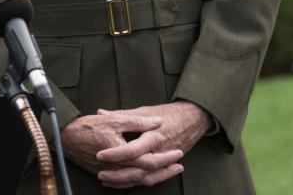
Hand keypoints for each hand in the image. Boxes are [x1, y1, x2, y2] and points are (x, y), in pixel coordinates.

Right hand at [60, 110, 183, 183]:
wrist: (63, 137)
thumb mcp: (114, 119)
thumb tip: (156, 122)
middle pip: (147, 176)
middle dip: (165, 172)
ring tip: (166, 172)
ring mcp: (110, 174)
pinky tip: (141, 177)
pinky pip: (124, 183)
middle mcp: (118, 168)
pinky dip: (136, 182)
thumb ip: (137, 121)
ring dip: (154, 178)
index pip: (151, 161)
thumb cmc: (87, 127)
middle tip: (178, 167)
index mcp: (123, 155)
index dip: (167, 158)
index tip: (178, 153)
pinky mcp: (103, 174)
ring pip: (136, 182)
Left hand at [94, 101, 211, 187]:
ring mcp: (164, 161)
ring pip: (145, 179)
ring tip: (106, 180)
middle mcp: (160, 152)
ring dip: (125, 182)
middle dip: (118, 176)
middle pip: (139, 171)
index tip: (100, 154)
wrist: (193, 119)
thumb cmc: (168, 113)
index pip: (133, 150)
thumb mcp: (145, 110)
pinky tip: (121, 181)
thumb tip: (100, 112)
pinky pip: (151, 178)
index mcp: (154, 137)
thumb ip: (122, 114)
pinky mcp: (166, 166)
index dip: (116, 154)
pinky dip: (135, 182)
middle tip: (100, 174)